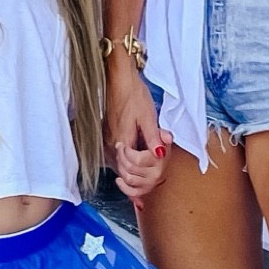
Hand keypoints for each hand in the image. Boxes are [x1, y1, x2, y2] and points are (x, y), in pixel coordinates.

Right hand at [104, 62, 170, 203]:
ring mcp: (106, 143)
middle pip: (125, 175)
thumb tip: (161, 156)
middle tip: (152, 186)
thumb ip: (153, 138)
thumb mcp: (148, 116)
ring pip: (120, 168)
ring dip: (135, 175)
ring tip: (147, 183)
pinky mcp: (107, 138)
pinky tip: (137, 168)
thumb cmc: (133, 94)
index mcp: (121, 143)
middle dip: (140, 181)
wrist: (117, 78)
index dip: (143, 182)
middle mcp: (110, 147)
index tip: (151, 190)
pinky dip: (128, 166)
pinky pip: (117, 160)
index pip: (131, 173)